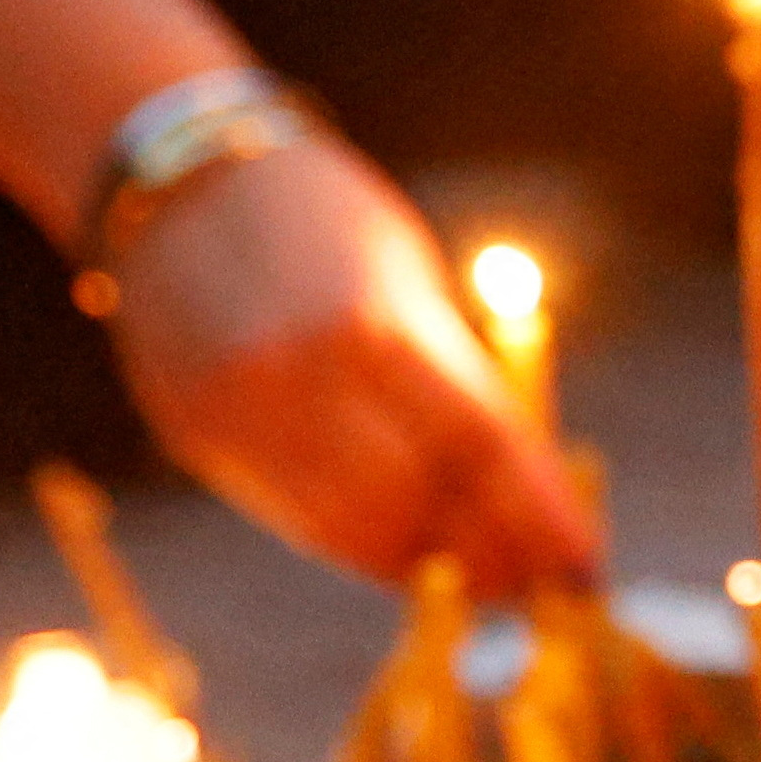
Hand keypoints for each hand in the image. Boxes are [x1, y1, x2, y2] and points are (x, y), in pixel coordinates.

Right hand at [107, 131, 599, 594]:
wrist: (174, 179)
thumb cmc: (319, 215)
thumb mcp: (404, 275)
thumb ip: (453, 376)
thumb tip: (522, 487)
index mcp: (369, 324)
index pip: (477, 445)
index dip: (538, 512)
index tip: (585, 558)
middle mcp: (296, 379)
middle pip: (416, 503)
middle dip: (492, 554)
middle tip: (544, 582)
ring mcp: (236, 416)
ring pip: (351, 530)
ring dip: (431, 566)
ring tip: (490, 582)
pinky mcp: (195, 437)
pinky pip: (296, 517)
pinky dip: (363, 547)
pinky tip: (413, 557)